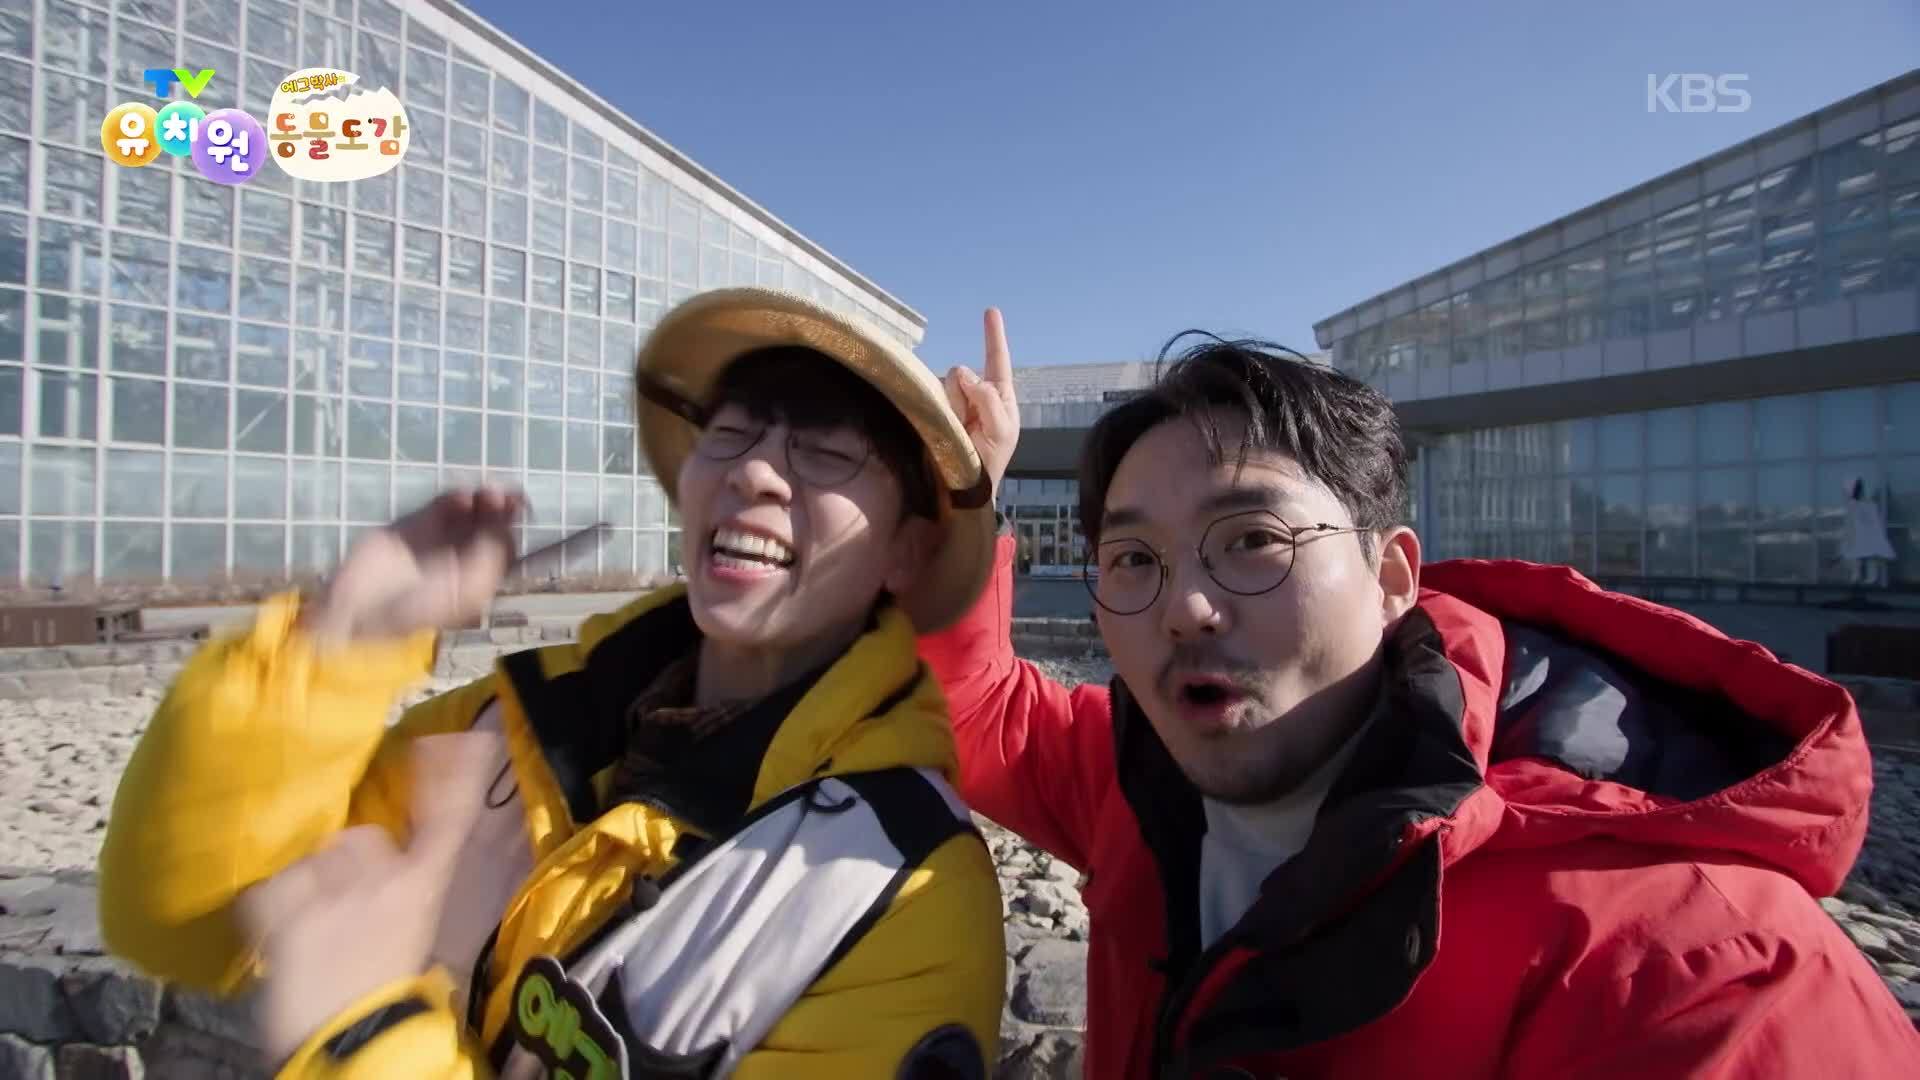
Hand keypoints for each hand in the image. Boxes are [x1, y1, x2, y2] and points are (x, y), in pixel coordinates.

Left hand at [235, 732, 497, 1064]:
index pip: (447, 816)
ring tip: (307, 932)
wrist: (351, 1045)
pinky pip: (267, 888)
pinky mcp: (284, 911)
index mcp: (422, 887)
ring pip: (310, 860)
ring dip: (304, 886)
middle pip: (355, 837)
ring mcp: (332, 891)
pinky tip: (278, 942)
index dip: (454, 773)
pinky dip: (266, 911)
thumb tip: (389, 864)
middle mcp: (382, 878)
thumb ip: (400, 890)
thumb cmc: (382, 996)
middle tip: (337, 914)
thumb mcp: (411, 934)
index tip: (452, 740)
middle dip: (342, 864)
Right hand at [302, 487, 524, 642]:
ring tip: (488, 492)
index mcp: (476, 579)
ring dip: (481, 501)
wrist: (364, 605)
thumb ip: (490, 559)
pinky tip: (461, 497)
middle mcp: (461, 558)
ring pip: (467, 514)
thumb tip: (507, 528)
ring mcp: (438, 540)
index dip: (512, 529)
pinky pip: (440, 509)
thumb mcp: (465, 592)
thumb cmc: (420, 607)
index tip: (520, 511)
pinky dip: (453, 500)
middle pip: (488, 526)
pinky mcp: (414, 526)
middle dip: (500, 510)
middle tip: (508, 495)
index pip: (503, 548)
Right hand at [943, 308, 1018, 499]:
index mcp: (999, 396)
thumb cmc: (990, 461)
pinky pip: (933, 396)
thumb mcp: (1001, 430)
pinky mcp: (936, 412)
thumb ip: (989, 399)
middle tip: (971, 424)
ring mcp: (953, 403)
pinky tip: (950, 430)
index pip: (997, 360)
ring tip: (961, 433)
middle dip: (965, 394)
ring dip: (953, 407)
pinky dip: (941, 411)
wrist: (966, 488)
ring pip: (946, 385)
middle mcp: (975, 394)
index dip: (993, 335)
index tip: (990, 310)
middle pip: (962, 373)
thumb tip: (966, 374)